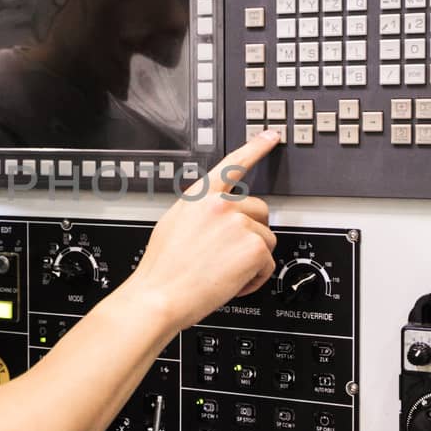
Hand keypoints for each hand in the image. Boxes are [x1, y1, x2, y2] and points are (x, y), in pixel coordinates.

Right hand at [120, 130, 280, 331]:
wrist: (159, 295)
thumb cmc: (162, 270)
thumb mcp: (174, 225)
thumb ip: (199, 213)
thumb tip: (218, 219)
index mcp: (199, 197)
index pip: (232, 164)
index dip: (255, 147)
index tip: (272, 135)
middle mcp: (220, 205)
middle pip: (260, 210)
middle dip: (252, 233)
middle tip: (228, 256)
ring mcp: (238, 223)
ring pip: (266, 240)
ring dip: (252, 260)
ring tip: (224, 273)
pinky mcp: (253, 246)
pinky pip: (268, 263)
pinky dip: (255, 278)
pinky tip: (232, 283)